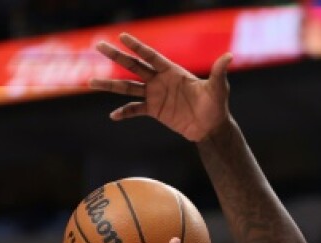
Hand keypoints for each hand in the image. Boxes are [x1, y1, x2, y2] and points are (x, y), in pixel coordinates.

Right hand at [90, 33, 231, 142]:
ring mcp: (155, 95)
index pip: (151, 56)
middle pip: (133, 66)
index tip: (122, 36)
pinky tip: (113, 116)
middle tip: (98, 45)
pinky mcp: (154, 110)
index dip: (138, 47)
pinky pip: (135, 110)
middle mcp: (160, 80)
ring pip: (128, 87)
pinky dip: (124, 112)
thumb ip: (219, 72)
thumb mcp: (219, 89)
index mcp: (172, 71)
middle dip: (116, 56)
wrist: (210, 126)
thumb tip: (229, 56)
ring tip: (90, 82)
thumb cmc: (216, 105)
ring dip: (110, 85)